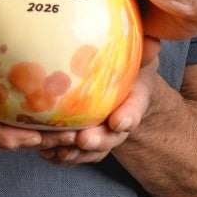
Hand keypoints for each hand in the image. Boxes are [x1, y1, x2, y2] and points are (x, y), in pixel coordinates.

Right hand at [0, 25, 70, 150]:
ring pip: (20, 128)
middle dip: (39, 141)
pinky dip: (45, 111)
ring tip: (82, 126)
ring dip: (50, 131)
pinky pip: (22, 111)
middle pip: (7, 136)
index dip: (5, 137)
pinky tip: (73, 100)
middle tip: (72, 138)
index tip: (32, 137)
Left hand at [39, 47, 159, 165]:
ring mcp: (100, 133)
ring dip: (75, 153)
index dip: (129, 116)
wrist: (113, 81)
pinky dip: (57, 156)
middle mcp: (118, 121)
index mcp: (135, 98)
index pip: (135, 108)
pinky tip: (45, 151)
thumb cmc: (123, 62)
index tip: (118, 122)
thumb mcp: (137, 52)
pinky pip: (70, 153)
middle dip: (98, 141)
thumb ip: (144, 48)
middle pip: (111, 137)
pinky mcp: (79, 140)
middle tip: (84, 139)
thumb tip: (151, 40)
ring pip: (90, 150)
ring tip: (59, 149)